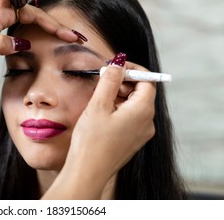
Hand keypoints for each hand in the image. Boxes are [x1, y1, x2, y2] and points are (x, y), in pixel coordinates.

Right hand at [45, 59, 155, 198]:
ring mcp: (141, 133)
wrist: (87, 172)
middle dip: (123, 82)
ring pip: (134, 104)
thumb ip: (110, 80)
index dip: (131, 69)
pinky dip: (118, 108)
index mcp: (143, 111)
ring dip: (119, 95)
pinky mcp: (132, 140)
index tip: (114, 66)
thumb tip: (118, 62)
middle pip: (141, 92)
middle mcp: (148, 122)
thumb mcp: (98, 105)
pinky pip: (130, 117)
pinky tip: (101, 112)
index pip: (147, 80)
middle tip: (102, 79)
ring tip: (99, 97)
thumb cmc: (91, 141)